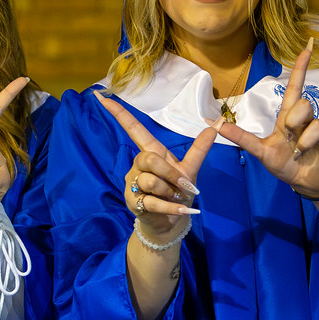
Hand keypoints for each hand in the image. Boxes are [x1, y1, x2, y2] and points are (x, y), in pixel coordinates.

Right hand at [94, 92, 215, 240]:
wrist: (171, 222)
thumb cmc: (177, 191)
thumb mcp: (190, 169)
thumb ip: (200, 148)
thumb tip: (216, 125)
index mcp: (150, 153)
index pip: (133, 129)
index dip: (119, 114)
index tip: (102, 97)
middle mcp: (138, 166)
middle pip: (149, 159)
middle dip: (170, 173)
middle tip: (184, 185)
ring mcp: (133, 185)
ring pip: (150, 182)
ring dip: (170, 192)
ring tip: (176, 198)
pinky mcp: (134, 203)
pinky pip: (153, 202)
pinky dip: (171, 207)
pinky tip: (182, 209)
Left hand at [212, 38, 318, 197]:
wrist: (304, 182)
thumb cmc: (283, 162)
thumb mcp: (260, 151)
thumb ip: (241, 138)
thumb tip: (216, 124)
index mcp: (288, 117)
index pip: (294, 88)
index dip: (300, 69)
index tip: (307, 48)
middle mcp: (306, 119)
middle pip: (303, 105)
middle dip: (295, 124)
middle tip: (291, 142)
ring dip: (308, 143)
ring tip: (303, 153)